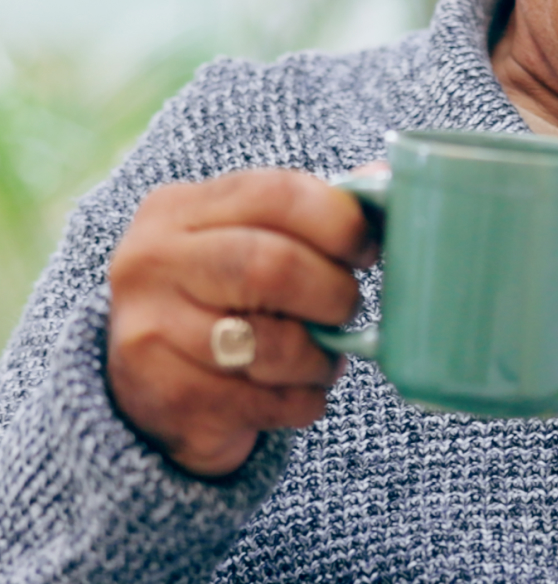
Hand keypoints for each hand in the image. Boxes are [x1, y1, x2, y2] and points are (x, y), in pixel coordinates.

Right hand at [108, 169, 375, 477]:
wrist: (145, 386)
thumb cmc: (222, 295)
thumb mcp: (251, 238)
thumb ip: (314, 210)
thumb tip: (386, 181)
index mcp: (179, 207)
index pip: (276, 193)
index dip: (339, 222)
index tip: (366, 250)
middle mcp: (152, 261)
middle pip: (273, 266)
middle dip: (333, 293)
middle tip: (348, 308)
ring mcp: (150, 330)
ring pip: (271, 344)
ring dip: (319, 358)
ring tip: (324, 359)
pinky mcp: (164, 397)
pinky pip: (261, 401)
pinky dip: (299, 401)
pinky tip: (297, 393)